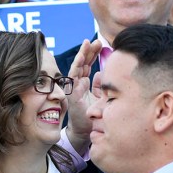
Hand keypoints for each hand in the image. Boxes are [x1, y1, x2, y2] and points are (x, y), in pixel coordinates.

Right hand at [64, 39, 102, 154]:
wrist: (85, 131)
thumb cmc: (93, 116)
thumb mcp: (100, 97)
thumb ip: (100, 85)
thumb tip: (101, 72)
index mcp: (84, 84)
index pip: (88, 65)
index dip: (93, 54)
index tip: (100, 44)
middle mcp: (77, 84)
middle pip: (82, 64)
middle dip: (89, 52)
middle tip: (97, 41)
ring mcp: (73, 88)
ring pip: (77, 68)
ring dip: (83, 55)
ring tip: (88, 44)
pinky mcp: (72, 94)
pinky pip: (73, 78)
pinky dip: (77, 67)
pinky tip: (82, 57)